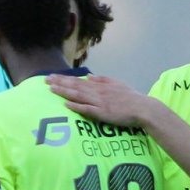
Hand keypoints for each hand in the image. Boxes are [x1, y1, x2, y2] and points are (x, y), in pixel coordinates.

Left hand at [46, 74, 160, 128]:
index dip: (65, 78)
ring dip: (64, 92)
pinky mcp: (103, 113)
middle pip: (75, 86)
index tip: (52, 76)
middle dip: (59, 82)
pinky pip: (87, 109)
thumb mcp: (117, 84)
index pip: (79, 81)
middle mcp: (98, 92)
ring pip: (79, 95)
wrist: (144, 108)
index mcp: (101, 85)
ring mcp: (100, 102)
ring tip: (51, 89)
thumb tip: (89, 77)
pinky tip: (66, 104)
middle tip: (45, 80)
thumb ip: (102, 80)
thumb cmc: (131, 98)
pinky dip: (76, 106)